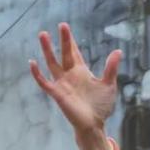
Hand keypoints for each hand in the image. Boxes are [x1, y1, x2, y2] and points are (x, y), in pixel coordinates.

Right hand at [29, 23, 121, 149]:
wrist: (94, 124)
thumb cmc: (101, 106)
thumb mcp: (108, 84)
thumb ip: (111, 68)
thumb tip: (118, 51)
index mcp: (81, 71)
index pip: (74, 52)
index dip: (70, 40)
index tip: (64, 27)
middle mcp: (70, 75)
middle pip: (64, 53)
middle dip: (63, 40)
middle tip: (61, 25)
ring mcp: (62, 83)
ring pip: (52, 63)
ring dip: (47, 50)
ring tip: (43, 35)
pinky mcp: (57, 93)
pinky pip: (44, 82)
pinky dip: (37, 73)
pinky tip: (32, 62)